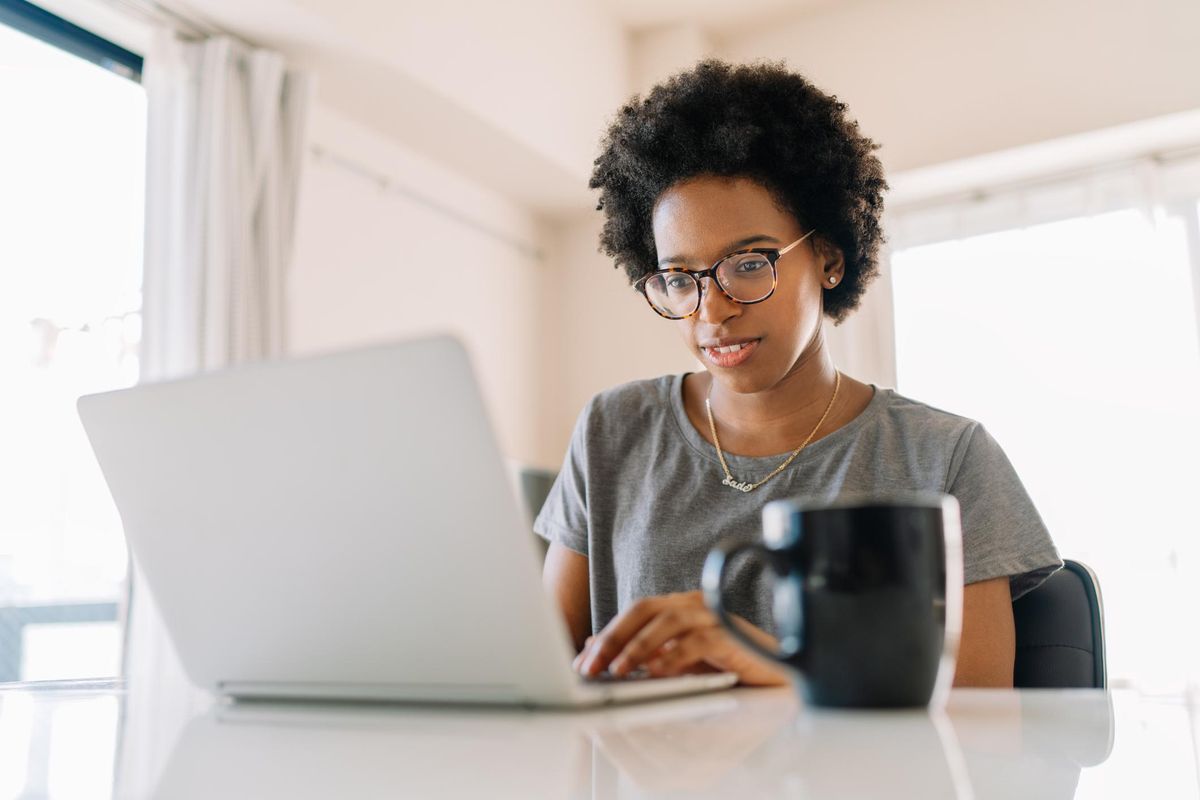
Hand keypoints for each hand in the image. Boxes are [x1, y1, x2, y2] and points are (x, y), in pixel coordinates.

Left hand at [571, 591, 790, 686]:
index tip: (582, 662)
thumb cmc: (727, 666)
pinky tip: (657, 673)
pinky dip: (674, 657)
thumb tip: (593, 650)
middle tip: (591, 666)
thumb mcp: (676, 662)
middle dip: (614, 637)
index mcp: (679, 606)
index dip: (606, 635)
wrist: (777, 676)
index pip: (635, 613)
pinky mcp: (733, 636)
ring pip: (669, 620)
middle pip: (645, 609)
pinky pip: (699, 641)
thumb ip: (641, 654)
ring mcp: (715, 617)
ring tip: (617, 671)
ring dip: (638, 647)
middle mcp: (695, 605)